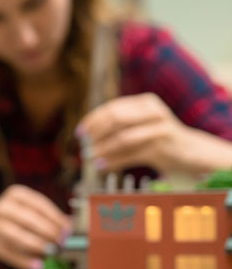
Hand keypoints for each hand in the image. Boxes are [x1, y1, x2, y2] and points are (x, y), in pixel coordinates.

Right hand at [0, 184, 71, 268]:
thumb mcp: (28, 208)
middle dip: (50, 233)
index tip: (68, 229)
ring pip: (20, 237)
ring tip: (52, 252)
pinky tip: (38, 267)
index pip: (40, 205)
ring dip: (39, 246)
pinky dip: (25, 262)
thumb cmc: (14, 217)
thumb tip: (69, 224)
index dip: (56, 218)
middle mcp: (3, 207)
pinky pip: (11, 254)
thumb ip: (48, 215)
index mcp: (16, 194)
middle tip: (62, 242)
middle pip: (31, 220)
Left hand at [76, 93, 192, 172]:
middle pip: (116, 119)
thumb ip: (118, 126)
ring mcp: (160, 128)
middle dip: (96, 134)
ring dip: (103, 149)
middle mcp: (153, 111)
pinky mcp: (164, 147)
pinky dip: (114, 161)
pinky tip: (102, 166)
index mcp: (145, 102)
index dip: (93, 120)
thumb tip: (86, 135)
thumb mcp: (139, 126)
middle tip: (83, 146)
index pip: (112, 108)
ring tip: (89, 158)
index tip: (79, 133)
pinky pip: (132, 154)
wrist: (189, 152)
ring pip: (123, 138)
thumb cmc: (157, 139)